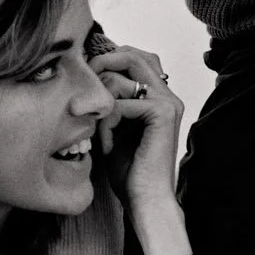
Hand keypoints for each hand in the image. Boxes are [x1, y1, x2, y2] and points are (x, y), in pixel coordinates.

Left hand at [88, 43, 190, 254]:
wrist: (145, 200)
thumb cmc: (129, 170)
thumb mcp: (114, 127)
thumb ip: (110, 100)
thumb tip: (90, 73)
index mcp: (160, 97)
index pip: (134, 57)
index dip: (108, 62)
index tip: (88, 83)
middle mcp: (168, 96)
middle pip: (133, 55)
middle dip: (102, 66)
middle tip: (86, 89)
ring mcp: (168, 103)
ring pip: (124, 77)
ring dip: (102, 103)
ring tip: (101, 131)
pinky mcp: (163, 114)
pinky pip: (121, 104)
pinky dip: (107, 124)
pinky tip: (107, 146)